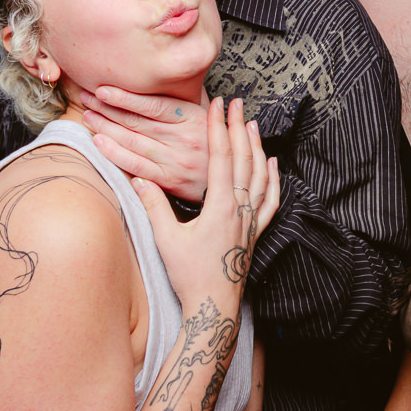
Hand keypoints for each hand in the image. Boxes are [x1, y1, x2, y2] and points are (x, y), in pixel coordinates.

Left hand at [82, 86, 209, 202]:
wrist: (230, 182)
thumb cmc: (215, 144)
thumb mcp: (210, 116)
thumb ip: (191, 98)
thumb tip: (175, 76)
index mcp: (193, 117)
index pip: (153, 104)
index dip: (125, 97)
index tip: (103, 89)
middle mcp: (183, 138)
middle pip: (137, 121)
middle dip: (107, 108)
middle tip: (87, 98)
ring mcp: (175, 161)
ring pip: (132, 142)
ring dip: (105, 128)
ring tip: (88, 116)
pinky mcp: (168, 180)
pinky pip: (136, 166)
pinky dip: (114, 154)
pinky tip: (98, 143)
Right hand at [134, 98, 280, 308]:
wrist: (214, 308)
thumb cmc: (190, 276)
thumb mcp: (166, 240)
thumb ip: (154, 206)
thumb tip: (137, 178)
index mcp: (220, 207)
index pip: (221, 157)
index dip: (218, 128)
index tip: (216, 105)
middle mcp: (241, 209)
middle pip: (243, 159)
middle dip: (238, 127)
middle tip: (235, 102)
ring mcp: (252, 221)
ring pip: (260, 175)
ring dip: (255, 147)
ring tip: (251, 124)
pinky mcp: (256, 233)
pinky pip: (271, 199)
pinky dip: (273, 178)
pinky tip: (272, 163)